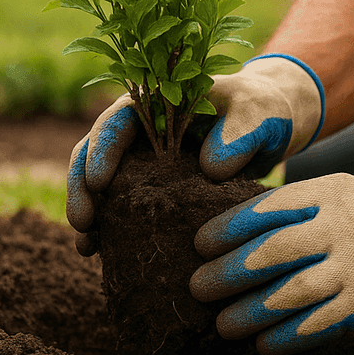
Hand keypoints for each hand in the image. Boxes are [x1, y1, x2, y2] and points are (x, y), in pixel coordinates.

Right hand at [66, 54, 324, 255]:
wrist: (271, 127)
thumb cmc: (263, 110)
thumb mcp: (259, 113)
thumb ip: (240, 132)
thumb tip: (210, 167)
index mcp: (159, 101)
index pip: (118, 120)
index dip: (102, 149)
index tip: (98, 182)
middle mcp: (142, 130)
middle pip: (95, 152)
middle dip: (82, 186)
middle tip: (83, 222)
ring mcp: (144, 160)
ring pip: (101, 182)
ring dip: (89, 211)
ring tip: (86, 247)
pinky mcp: (153, 187)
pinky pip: (123, 206)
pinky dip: (110, 226)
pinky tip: (101, 254)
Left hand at [189, 173, 353, 354]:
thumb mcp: (344, 190)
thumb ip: (301, 204)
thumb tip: (239, 226)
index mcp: (330, 192)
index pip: (268, 209)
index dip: (229, 228)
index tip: (201, 243)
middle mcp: (341, 227)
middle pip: (272, 252)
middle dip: (229, 272)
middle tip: (198, 287)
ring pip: (291, 292)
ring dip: (250, 311)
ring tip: (223, 324)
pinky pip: (320, 322)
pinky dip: (288, 336)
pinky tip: (264, 344)